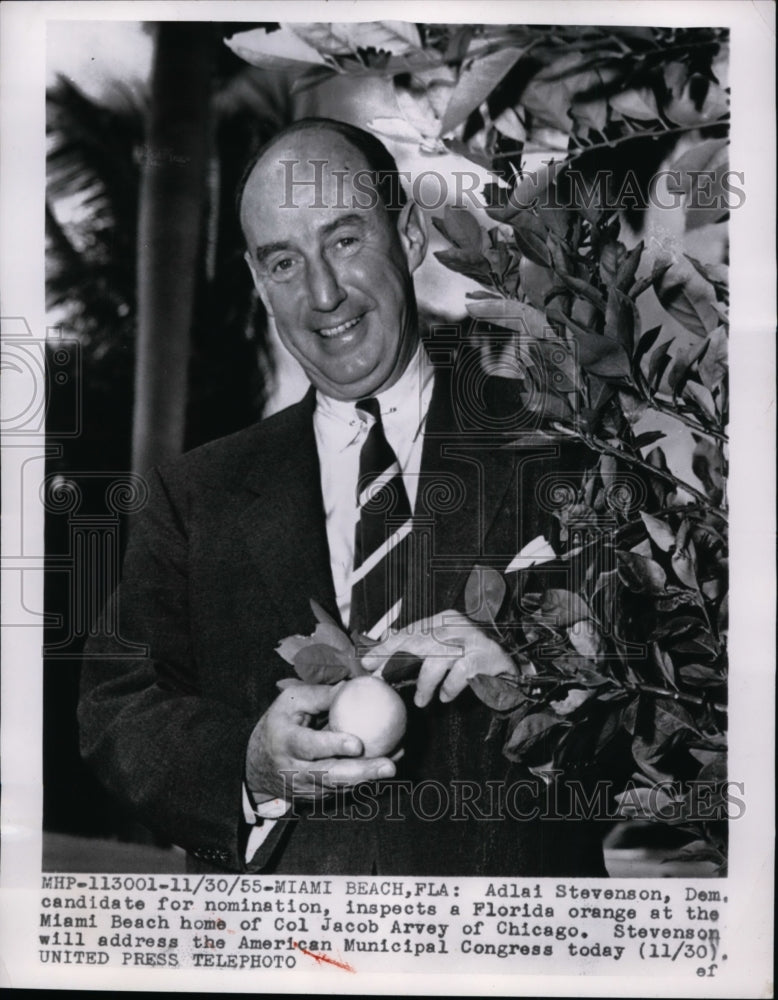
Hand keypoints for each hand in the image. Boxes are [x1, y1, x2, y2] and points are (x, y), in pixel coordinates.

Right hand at [246, 683, 396, 801]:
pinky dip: (367, 778)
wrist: (258, 767)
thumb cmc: (280, 724)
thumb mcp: (291, 702)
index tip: (357, 743)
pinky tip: (388, 762)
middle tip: (389, 765)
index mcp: (286, 741)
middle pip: (330, 775)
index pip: (309, 746)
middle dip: (362, 772)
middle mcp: (296, 769)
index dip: (333, 745)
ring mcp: (308, 787)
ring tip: (394, 764)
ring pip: (341, 786)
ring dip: (370, 777)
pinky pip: (345, 788)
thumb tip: (353, 686)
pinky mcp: (319, 795)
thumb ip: (320, 696)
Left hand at [364, 609, 516, 706]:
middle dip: (395, 662)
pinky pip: (460, 672)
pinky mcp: (486, 656)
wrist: (510, 671)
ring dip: (425, 682)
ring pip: (438, 657)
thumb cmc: (471, 661)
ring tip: (420, 700)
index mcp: (444, 619)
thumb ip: (416, 646)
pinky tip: (445, 697)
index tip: (367, 663)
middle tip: (381, 681)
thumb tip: (382, 644)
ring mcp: (473, 639)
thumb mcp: (442, 650)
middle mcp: (457, 625)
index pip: (410, 631)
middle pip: (419, 641)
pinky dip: (450, 687)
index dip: (387, 647)